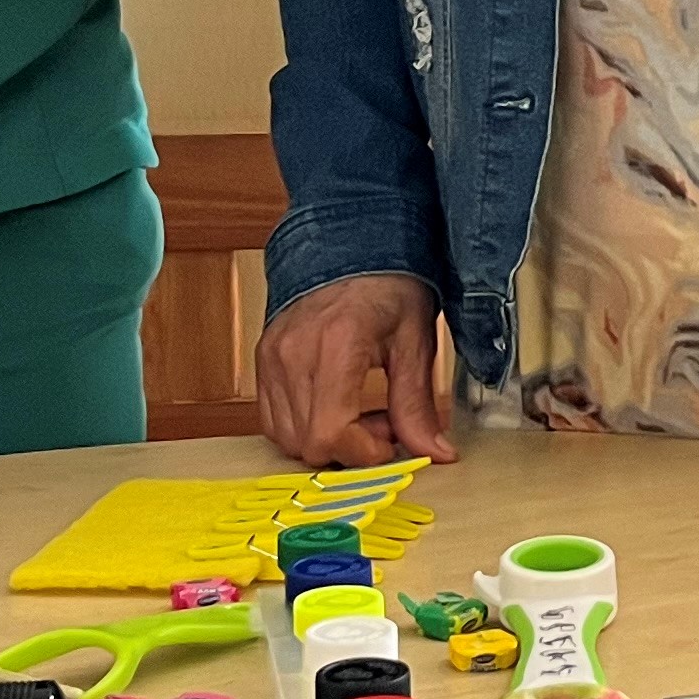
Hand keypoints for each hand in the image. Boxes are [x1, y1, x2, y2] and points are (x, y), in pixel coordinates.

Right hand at [256, 273, 456, 466]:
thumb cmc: (389, 284)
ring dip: (327, 440)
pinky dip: (303, 427)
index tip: (391, 443)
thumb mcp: (414, 342)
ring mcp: (272, 356)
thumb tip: (436, 453)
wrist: (352, 245)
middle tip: (384, 422)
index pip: (329, 433)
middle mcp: (294, 352)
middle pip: (308, 443)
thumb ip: (417, 404)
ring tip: (360, 411)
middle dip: (351, 448)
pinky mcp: (263, 359)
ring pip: (286, 438)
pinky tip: (335, 406)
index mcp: (336, 343)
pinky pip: (272, 419)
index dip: (364, 453)